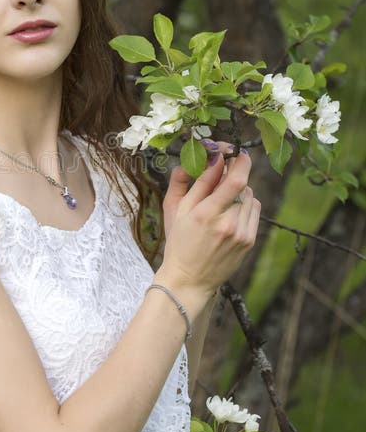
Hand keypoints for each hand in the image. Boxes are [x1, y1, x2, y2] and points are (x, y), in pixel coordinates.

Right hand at [157, 145, 260, 299]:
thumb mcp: (176, 209)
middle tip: (220, 179)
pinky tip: (229, 215)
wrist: (189, 279)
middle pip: (243, 185)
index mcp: (206, 214)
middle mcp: (228, 224)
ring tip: (221, 203)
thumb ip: (195, 181)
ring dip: (238, 192)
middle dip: (233, 176)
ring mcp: (242, 234)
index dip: (240, 161)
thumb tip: (213, 157)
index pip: (235, 179)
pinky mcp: (250, 241)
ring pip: (250, 197)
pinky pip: (254, 211)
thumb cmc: (178, 241)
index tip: (236, 152)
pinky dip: (244, 206)